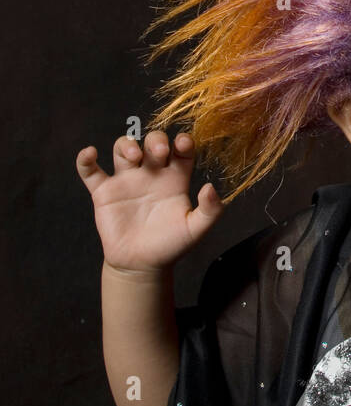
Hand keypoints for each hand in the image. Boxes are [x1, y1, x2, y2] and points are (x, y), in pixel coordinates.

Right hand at [76, 130, 223, 273]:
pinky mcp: (104, 193)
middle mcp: (151, 173)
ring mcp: (126, 180)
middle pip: (152, 142)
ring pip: (123, 148)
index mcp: (175, 177)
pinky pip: (90, 172)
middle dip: (156, 139)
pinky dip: (85, 160)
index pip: (180, 149)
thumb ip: (210, 210)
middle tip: (159, 151)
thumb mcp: (195, 229)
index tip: (183, 144)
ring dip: (126, 145)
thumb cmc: (170, 245)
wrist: (142, 266)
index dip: (183, 141)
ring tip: (133, 157)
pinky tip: (90, 153)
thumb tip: (211, 188)